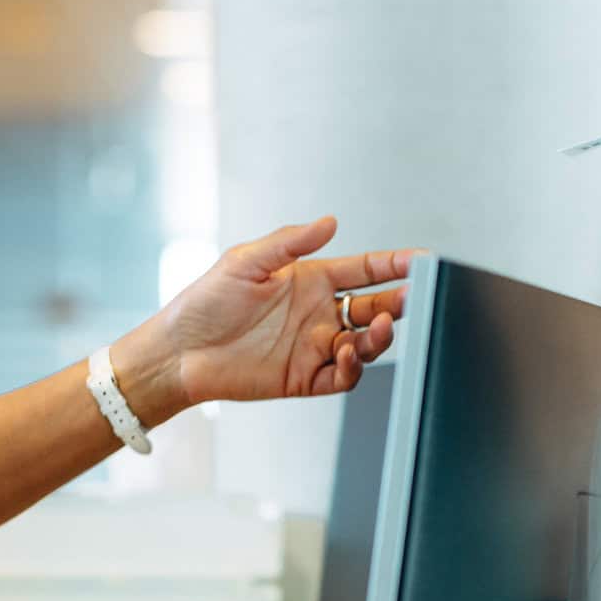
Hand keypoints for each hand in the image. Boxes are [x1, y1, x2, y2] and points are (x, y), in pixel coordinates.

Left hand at [118, 218, 413, 414]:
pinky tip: (349, 352)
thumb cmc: (206, 302)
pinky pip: (343, 376)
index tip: (421, 261)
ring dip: (380, 335)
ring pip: (366, 343)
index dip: (394, 265)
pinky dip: (354, 367)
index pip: (365, 270)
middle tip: (414, 296)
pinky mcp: (305, 379)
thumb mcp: (246, 261)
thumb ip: (290, 242)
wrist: (179, 351)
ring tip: (381, 325)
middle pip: (375, 307)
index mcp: (311, 280)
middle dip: (399, 301)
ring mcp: (315, 347)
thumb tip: (330, 222)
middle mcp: (319, 313)